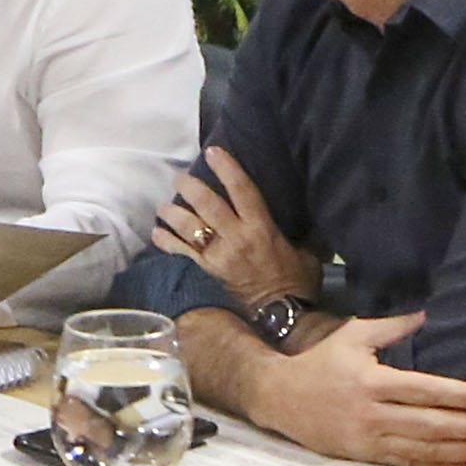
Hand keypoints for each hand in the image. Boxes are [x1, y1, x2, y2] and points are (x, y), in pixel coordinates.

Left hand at [151, 146, 313, 310]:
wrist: (282, 313)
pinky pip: (182, 253)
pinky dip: (167, 243)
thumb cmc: (297, 279)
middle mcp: (237, 237)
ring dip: (173, 213)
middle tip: (180, 178)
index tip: (212, 151)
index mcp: (262, 227)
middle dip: (190, 188)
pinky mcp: (208, 271)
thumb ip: (301, 230)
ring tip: (164, 205)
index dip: (227, 169)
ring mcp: (220, 255)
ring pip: (190, 227)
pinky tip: (157, 233)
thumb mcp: (306, 250)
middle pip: (208, 205)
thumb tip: (308, 213)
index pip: (242, 190)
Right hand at [236, 309, 465, 465]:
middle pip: (427, 423)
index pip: (423, 390)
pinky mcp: (363, 455)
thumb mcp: (352, 335)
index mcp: (371, 381)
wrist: (281, 398)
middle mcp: (370, 413)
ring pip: (420, 448)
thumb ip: (392, 327)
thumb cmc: (321, 363)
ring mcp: (367, 438)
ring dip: (459, 449)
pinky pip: (405, 464)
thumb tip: (428, 315)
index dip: (458, 394)